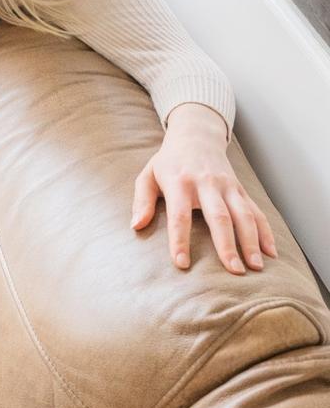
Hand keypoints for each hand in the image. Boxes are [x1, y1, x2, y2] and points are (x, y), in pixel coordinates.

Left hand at [131, 103, 276, 272]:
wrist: (195, 137)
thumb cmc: (167, 163)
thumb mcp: (147, 176)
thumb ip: (141, 201)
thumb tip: (136, 226)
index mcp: (179, 183)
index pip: (179, 215)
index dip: (180, 240)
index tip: (182, 264)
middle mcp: (206, 184)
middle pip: (219, 217)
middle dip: (227, 245)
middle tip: (234, 271)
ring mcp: (227, 186)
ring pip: (243, 215)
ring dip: (251, 241)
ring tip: (256, 267)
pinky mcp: (241, 189)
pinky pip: (256, 211)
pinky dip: (266, 231)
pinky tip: (270, 252)